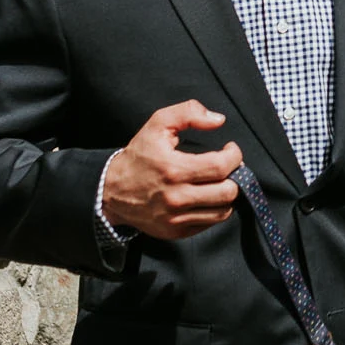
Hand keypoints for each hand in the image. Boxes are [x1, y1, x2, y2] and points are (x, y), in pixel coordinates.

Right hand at [102, 100, 244, 239]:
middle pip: (227, 192)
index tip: (230, 150)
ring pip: (222, 212)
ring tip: (219, 183)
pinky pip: (209, 223)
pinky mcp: (175, 232)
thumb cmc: (138, 156)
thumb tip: (218, 120)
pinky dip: (214, 210)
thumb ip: (188, 113)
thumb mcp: (158, 125)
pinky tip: (206, 197)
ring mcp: (176, 218)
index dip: (234, 156)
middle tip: (227, 168)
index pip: (221, 166)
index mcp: (174, 169)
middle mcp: (176, 197)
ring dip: (227, 195)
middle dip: (234, 176)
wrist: (109, 191)